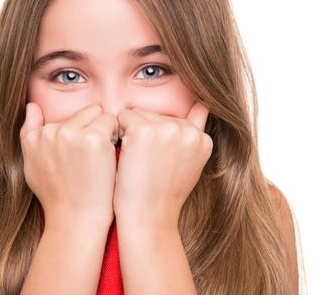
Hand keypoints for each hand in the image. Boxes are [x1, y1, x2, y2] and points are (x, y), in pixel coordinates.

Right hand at [20, 102, 118, 230]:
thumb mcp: (33, 166)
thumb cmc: (59, 197)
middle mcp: (50, 132)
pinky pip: (112, 121)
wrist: (76, 220)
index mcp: (34, 137)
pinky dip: (116, 135)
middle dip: (92, 127)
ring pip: (99, 113)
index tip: (77, 158)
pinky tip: (110, 157)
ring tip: (101, 156)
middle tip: (93, 156)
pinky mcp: (93, 138)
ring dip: (105, 129)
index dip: (77, 136)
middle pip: (84, 111)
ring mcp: (70, 134)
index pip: (65, 119)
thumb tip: (31, 106)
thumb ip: (29, 134)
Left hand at [113, 102, 212, 230]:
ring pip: (139, 114)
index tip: (159, 165)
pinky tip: (125, 156)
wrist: (147, 218)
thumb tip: (205, 104)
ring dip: (132, 133)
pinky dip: (118, 133)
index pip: (172, 121)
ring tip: (138, 162)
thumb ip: (195, 132)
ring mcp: (166, 129)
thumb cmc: (162, 195)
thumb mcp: (189, 163)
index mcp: (202, 138)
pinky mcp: (143, 131)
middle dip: (146, 134)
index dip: (159, 142)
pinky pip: (123, 117)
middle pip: (155, 115)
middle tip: (147, 166)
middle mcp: (187, 131)